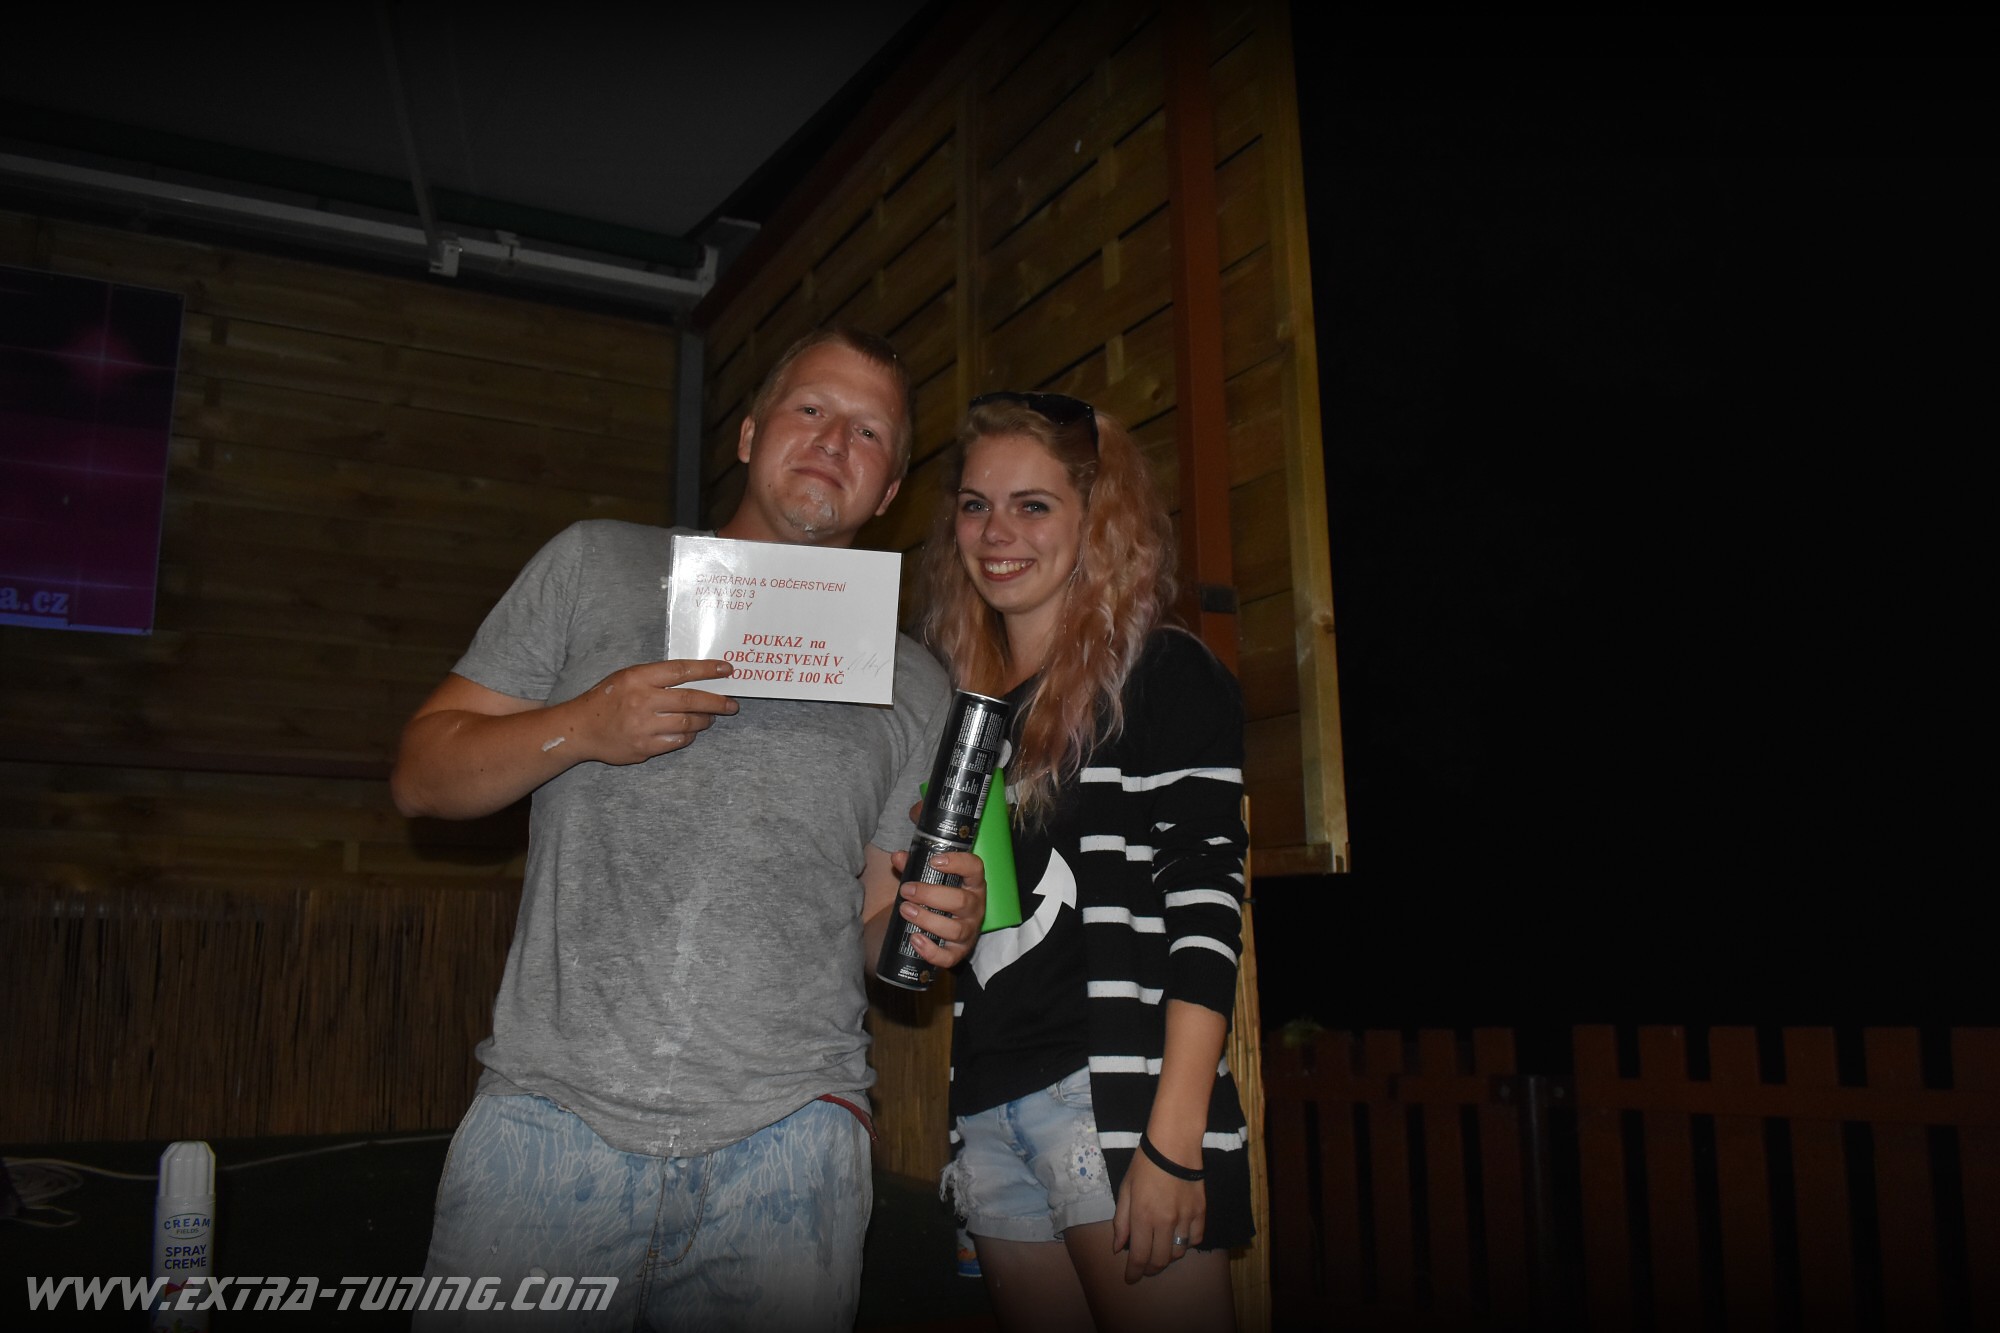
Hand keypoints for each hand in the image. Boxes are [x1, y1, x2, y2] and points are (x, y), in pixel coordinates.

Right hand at [567, 659, 738, 763]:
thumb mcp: (627, 677)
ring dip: (704, 720)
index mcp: (638, 678)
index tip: (727, 670)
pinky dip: (688, 737)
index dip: (707, 670)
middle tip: (732, 704)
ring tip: (710, 717)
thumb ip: (656, 677)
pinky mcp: (643, 747)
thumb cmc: (607, 699)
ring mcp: (643, 726)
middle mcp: (642, 701)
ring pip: (687, 723)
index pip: (681, 670)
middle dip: (716, 702)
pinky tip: (690, 732)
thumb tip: (695, 677)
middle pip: (690, 700)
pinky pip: (677, 742)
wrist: (580, 729)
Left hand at [888, 846, 986, 968]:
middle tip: (906, 890)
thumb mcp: (926, 880)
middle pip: (961, 901)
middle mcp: (975, 908)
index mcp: (971, 884)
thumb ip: (912, 867)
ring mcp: (968, 932)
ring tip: (905, 911)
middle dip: (930, 895)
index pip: (975, 868)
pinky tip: (914, 939)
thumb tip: (898, 856)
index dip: (958, 863)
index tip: (934, 861)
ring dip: (927, 920)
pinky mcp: (958, 953)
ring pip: (955, 930)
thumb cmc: (934, 900)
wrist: (934, 930)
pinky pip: (949, 957)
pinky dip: (931, 951)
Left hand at [1112, 1148, 1205, 1281]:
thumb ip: (1121, 1221)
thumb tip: (1118, 1247)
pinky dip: (1187, 1244)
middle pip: (1160, 1260)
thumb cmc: (1144, 1165)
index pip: (1139, 1256)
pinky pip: (1196, 1239)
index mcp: (1143, 1217)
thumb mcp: (1125, 1190)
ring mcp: (1185, 1218)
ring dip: (1168, 1257)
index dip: (1134, 1272)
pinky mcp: (1201, 1212)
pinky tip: (1179, 1239)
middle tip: (1145, 1267)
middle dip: (1150, 1268)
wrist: (1174, 1145)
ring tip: (1161, 1251)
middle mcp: (1165, 1222)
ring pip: (1179, 1253)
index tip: (1130, 1279)